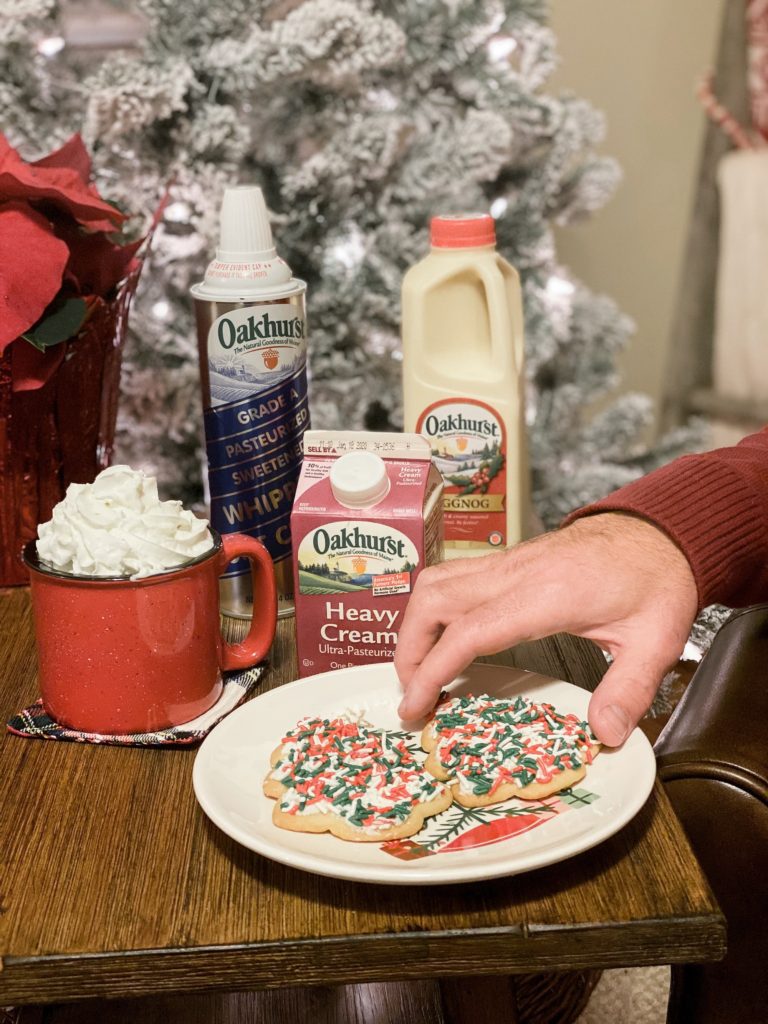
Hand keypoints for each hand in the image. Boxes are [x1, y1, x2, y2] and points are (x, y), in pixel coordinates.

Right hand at [395, 513, 698, 745]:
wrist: (660, 531)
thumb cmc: (656, 579)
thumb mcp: (656, 639)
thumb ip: (628, 689)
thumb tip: (605, 734)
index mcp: (546, 595)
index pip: (469, 630)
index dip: (432, 669)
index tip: (414, 704)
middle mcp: (516, 573)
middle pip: (434, 599)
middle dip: (409, 649)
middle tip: (411, 692)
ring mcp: (508, 563)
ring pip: (436, 582)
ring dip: (415, 624)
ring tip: (419, 668)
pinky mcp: (508, 562)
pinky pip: (453, 578)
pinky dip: (433, 609)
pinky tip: (443, 637)